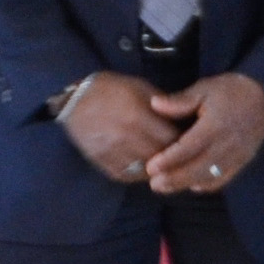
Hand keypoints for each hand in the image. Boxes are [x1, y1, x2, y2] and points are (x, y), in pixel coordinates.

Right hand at [58, 72, 175, 185]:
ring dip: (156, 168)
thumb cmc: (111, 90)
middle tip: (178, 154)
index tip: (188, 140)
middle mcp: (125, 136)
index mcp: (137, 115)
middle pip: (160, 157)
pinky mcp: (101, 161)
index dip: (183, 141)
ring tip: (163, 162)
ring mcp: (111, 151)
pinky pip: (126, 175)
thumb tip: (185, 120)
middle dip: (172, 157)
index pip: (172, 139)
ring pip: (144, 170)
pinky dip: (138, 174)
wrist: (74, 100)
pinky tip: (144, 167)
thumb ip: (163, 106)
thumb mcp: (140, 88)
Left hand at [143, 74, 263, 196]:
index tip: (150, 168)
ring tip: (167, 187)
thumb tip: (154, 105)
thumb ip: (180, 101)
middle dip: (174, 179)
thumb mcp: (204, 88)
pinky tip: (192, 185)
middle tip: (154, 185)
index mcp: (215, 126)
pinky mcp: (244, 160)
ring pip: (210, 177)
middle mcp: (227, 144)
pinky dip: (207, 184)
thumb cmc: (231, 89)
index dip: (169, 160)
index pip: (188, 148)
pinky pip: (224, 178)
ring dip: (187, 184)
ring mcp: (237, 155)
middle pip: (197, 168)